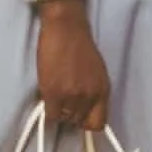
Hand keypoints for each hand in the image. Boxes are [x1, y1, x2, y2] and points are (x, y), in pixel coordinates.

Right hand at [36, 0, 109, 135]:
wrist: (65, 27)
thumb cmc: (79, 45)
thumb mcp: (96, 71)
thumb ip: (93, 91)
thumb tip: (86, 108)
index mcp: (103, 90)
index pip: (99, 123)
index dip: (87, 123)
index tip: (80, 119)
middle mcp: (90, 95)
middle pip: (78, 122)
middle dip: (70, 113)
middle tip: (64, 100)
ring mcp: (72, 95)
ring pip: (63, 119)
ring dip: (59, 109)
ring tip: (56, 93)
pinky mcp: (54, 92)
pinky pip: (51, 114)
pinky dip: (48, 107)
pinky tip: (48, 94)